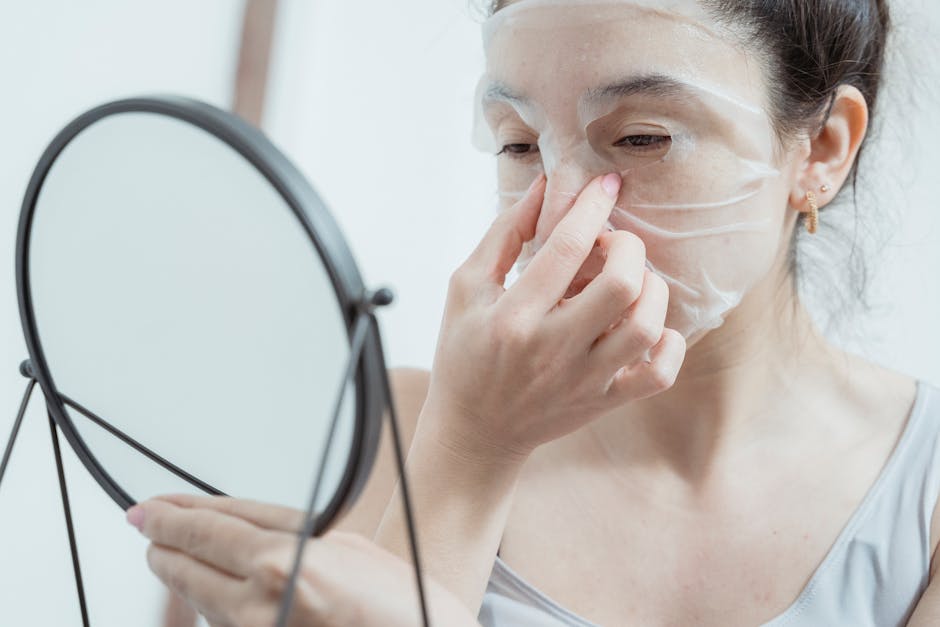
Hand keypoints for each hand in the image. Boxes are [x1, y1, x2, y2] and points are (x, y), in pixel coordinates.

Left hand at [130, 494, 478, 626]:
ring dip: (183, 572)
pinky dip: (209, 601)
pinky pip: (222, 623)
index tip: (148, 508)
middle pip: (185, 566)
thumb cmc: (403, 602)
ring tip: (172, 552)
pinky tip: (212, 587)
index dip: (170, 516)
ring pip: (197, 600)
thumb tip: (232, 520)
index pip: (203, 530)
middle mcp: (258, 606)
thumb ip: (281, 530)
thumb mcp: (343, 544)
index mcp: (280, 564)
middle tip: (147, 525)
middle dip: (163, 544)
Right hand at [425, 172, 685, 460]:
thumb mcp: (466, 288)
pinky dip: (668, 344)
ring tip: (630, 282)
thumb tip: (545, 187)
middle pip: (622, 285)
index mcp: (513, 317)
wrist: (474, 432)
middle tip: (611, 245)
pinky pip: (659, 375)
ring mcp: (584, 380)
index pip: (567, 247)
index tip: (605, 184)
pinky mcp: (604, 402)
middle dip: (628, 247)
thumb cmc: (465, 353)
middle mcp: (552, 350)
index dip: (592, 205)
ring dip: (651, 290)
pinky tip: (648, 327)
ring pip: (646, 327)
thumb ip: (504, 234)